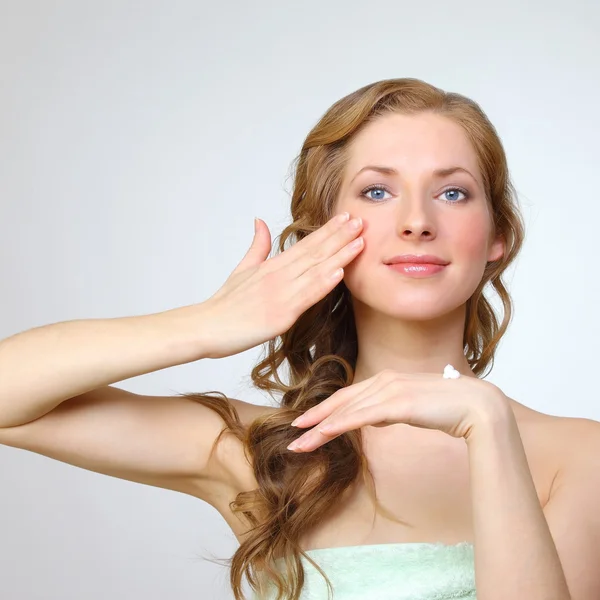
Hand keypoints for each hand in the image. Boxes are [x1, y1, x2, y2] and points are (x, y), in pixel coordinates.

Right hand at [200, 213, 364, 358]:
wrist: (206, 327)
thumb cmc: (224, 303)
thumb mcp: (242, 269)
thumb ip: (257, 246)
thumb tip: (260, 221)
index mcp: (272, 266)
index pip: (306, 244)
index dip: (328, 231)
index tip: (346, 218)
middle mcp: (279, 275)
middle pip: (315, 252)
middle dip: (340, 236)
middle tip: (361, 220)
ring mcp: (281, 294)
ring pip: (315, 271)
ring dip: (339, 255)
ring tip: (360, 241)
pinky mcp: (280, 314)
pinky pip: (306, 297)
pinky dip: (323, 284)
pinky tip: (339, 272)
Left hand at [286, 369, 508, 450]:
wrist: (477, 406)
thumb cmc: (448, 408)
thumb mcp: (413, 407)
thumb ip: (392, 408)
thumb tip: (378, 416)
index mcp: (387, 380)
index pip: (349, 396)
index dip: (325, 408)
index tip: (307, 421)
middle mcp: (384, 381)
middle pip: (341, 401)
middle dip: (314, 417)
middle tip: (293, 432)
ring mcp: (390, 390)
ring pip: (346, 410)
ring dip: (320, 427)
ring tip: (300, 442)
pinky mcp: (397, 404)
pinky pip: (360, 416)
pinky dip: (338, 425)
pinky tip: (322, 433)